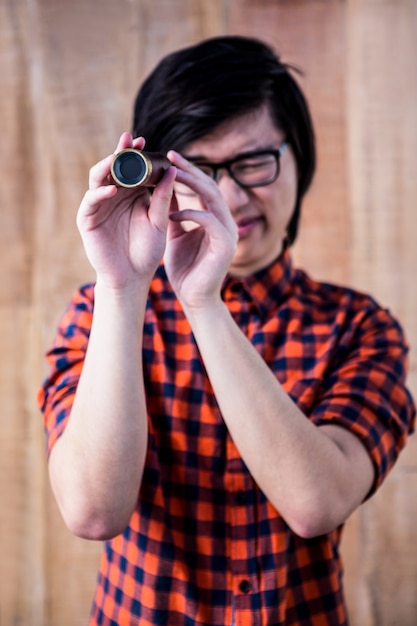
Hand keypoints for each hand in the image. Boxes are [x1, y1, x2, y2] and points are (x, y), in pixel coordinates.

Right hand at [76, 133, 175, 290]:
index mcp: (131, 194)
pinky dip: (100, 193)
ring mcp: (99, 206)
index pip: (131, 168)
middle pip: (113, 168)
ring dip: (107, 166)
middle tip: (129, 139)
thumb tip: (173, 170)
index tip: (145, 140)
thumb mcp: (159, 221)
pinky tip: (112, 188)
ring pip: (98, 179)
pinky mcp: (87, 219)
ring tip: (117, 157)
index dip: (135, 153)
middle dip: (120, 152)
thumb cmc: (146, 252)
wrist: (133, 278)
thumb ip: (164, 198)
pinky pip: (91, 201)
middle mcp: (113, 196)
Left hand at [164, 151, 237, 309]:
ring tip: (171, 174)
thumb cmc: (185, 269)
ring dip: (191, 183)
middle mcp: (225, 221)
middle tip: (170, 155)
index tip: (168, 157)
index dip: (188, 170)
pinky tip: (172, 213)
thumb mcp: (175, 235)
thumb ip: (172, 214)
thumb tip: (161, 191)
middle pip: (210, 185)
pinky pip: (208, 220)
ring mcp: (228, 232)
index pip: (203, 186)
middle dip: (189, 169)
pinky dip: (190, 213)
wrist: (194, 299)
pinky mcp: (225, 245)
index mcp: (215, 218)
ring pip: (212, 197)